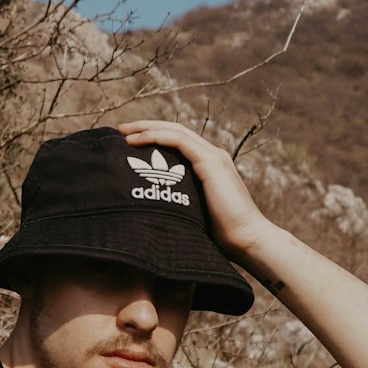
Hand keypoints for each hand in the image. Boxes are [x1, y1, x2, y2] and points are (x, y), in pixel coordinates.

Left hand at [118, 119, 271, 259]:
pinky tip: (136, 141)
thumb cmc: (221, 236)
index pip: (177, 142)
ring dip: (147, 128)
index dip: (153, 137)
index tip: (128, 142)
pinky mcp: (211, 162)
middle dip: (146, 127)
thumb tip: (149, 210)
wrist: (247, 240)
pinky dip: (156, 136)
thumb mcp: (192, 213)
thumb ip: (177, 203)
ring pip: (175, 131)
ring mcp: (212, 157)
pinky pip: (179, 141)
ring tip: (123, 131)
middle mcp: (212, 156)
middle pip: (174, 130)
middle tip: (120, 130)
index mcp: (209, 165)